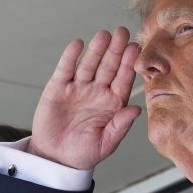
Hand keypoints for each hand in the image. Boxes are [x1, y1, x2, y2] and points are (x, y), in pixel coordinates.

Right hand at [28, 27, 141, 168]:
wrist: (55, 159)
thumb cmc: (83, 153)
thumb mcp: (105, 144)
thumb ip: (120, 126)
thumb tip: (136, 109)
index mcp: (112, 103)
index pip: (123, 80)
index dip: (129, 64)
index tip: (136, 49)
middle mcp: (97, 92)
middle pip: (108, 67)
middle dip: (116, 50)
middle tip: (123, 33)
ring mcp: (78, 88)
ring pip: (89, 64)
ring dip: (96, 49)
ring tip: (104, 35)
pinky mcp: (58, 88)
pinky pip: (66, 69)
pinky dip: (71, 57)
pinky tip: (78, 44)